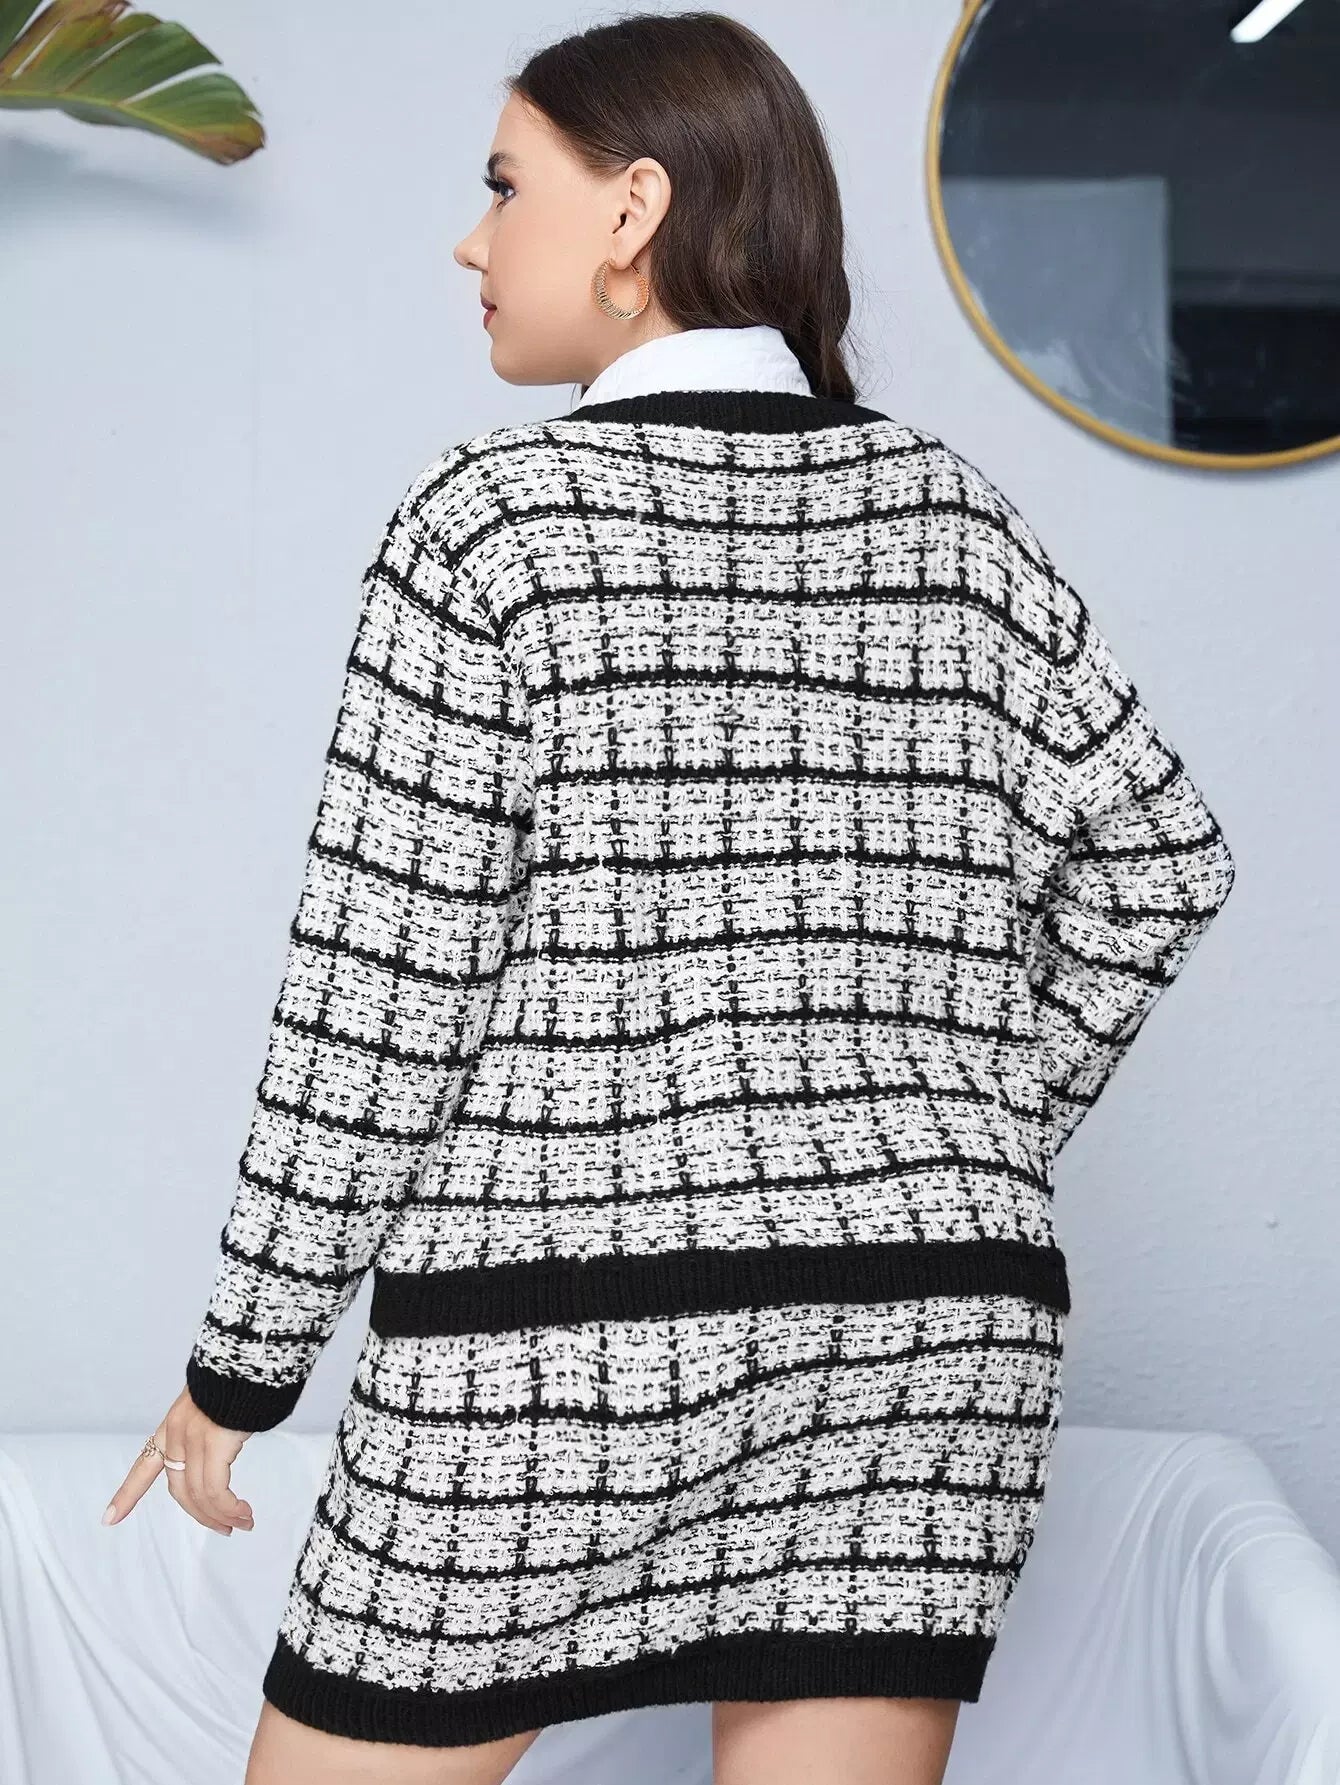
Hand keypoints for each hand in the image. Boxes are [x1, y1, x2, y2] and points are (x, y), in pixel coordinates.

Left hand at [103, 1385, 254, 1535]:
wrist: (245, 1355)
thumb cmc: (236, 1376)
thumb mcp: (211, 1400)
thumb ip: (208, 1423)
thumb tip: (223, 1439)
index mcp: (172, 1425)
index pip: (145, 1465)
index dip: (126, 1495)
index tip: (108, 1519)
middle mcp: (178, 1435)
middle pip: (180, 1491)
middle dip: (202, 1516)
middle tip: (224, 1528)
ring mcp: (194, 1440)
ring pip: (200, 1495)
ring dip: (223, 1516)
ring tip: (243, 1523)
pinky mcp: (215, 1444)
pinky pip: (217, 1491)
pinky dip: (229, 1508)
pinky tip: (243, 1512)